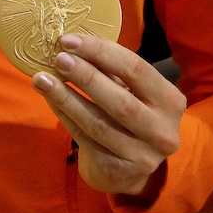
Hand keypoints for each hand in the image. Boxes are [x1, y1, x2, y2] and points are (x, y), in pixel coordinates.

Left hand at [34, 33, 185, 196]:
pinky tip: (50, 99)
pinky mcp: (117, 170)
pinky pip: (84, 139)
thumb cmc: (131, 118)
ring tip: (42, 79)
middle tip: (58, 59)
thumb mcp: (133, 92)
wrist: (132, 171)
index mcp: (170, 101)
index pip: (136, 70)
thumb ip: (111, 71)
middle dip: (85, 76)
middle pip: (119, 100)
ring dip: (66, 97)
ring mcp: (141, 155)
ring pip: (97, 122)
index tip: (70, 40)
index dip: (101, 52)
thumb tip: (73, 44)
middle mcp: (161, 131)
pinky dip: (65, 116)